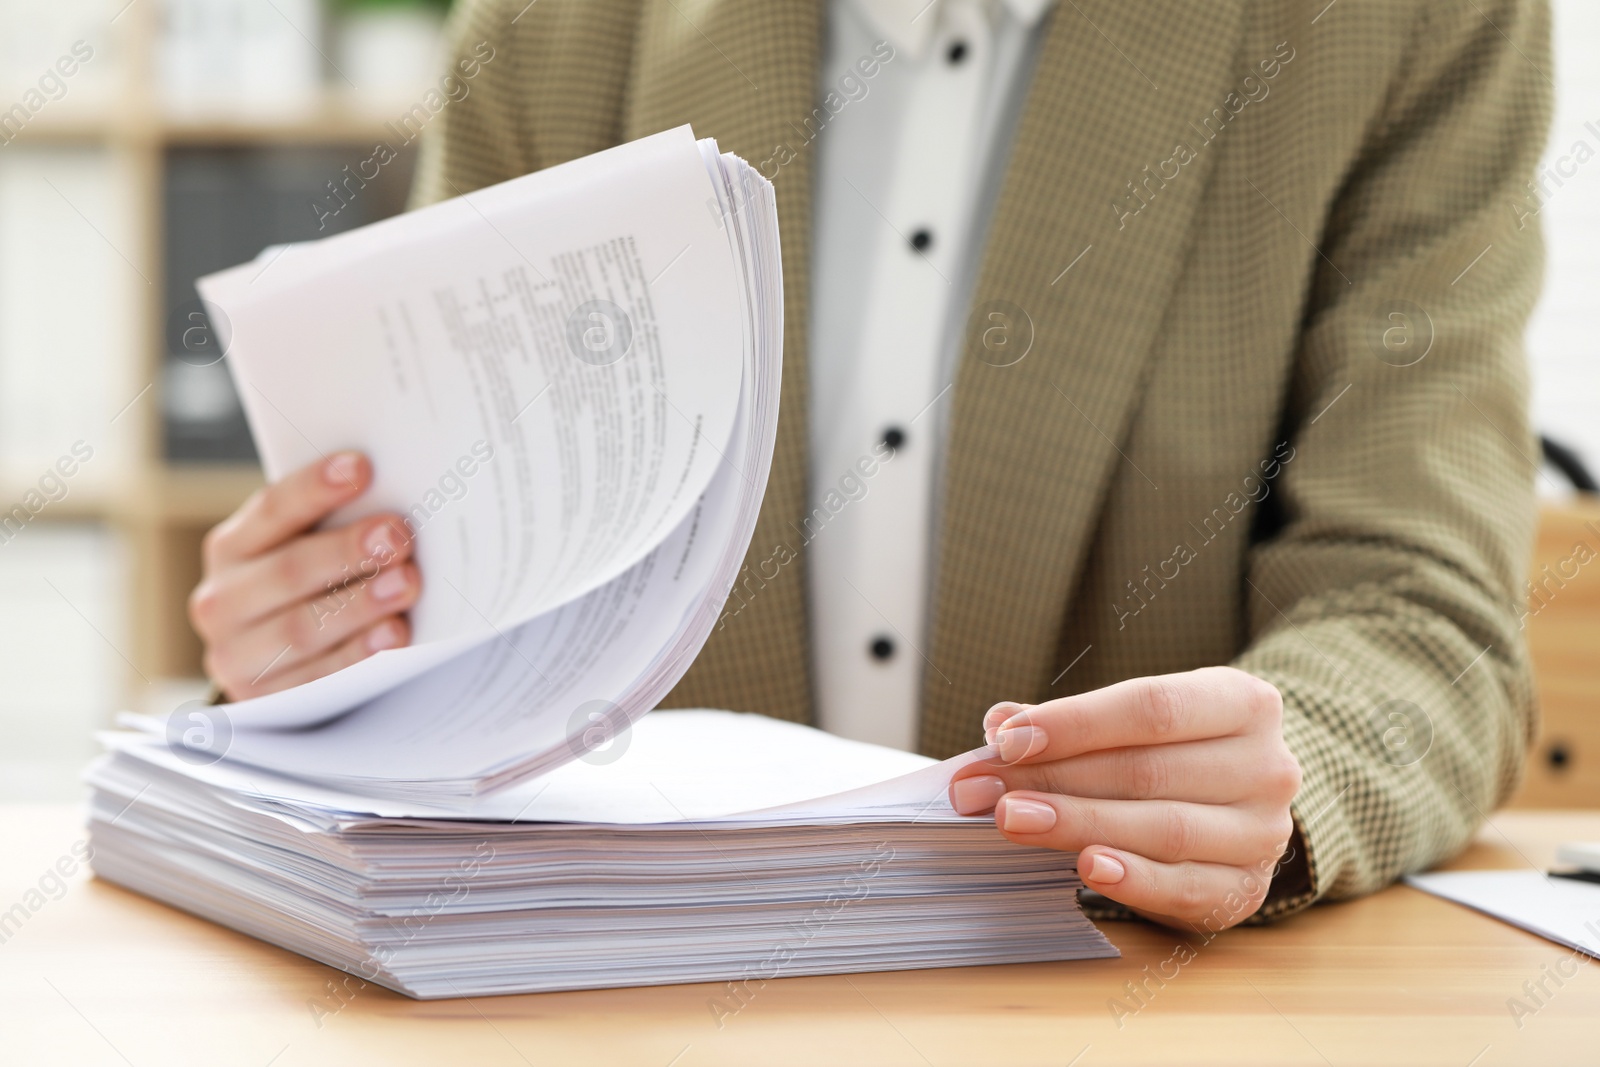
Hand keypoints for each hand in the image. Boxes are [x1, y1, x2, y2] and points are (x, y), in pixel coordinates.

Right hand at [189, 452, 420, 700]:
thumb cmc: (310, 590)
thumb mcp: (307, 551)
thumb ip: (336, 525)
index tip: (362, 467)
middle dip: (347, 551)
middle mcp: (222, 601)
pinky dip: (358, 656)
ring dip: (359, 605)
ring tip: (406, 584)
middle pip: (288, 571)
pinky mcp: (264, 701)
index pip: (272, 510)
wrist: (280, 668)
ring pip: (300, 628)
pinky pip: (315, 678)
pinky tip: (393, 636)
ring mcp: (237, 656)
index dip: (315, 488)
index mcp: (232, 548)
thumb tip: (396, 497)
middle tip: (397, 536)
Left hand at [948, 666, 1300, 930]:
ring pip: (1161, 828)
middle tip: (984, 789)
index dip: (1074, 723)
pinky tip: (1086, 869)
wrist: (1242, 809)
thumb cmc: (1175, 753)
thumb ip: (1069, 723)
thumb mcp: (1136, 721)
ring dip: (1077, 824)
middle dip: (1054, 778)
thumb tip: (1000, 724)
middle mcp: (1266, 765)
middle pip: (1147, 770)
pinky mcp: (1247, 890)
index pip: (1152, 706)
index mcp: (1244, 703)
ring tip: (1012, 821)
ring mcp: (1263, 833)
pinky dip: (1132, 880)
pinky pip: (1184, 886)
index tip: (1006, 739)